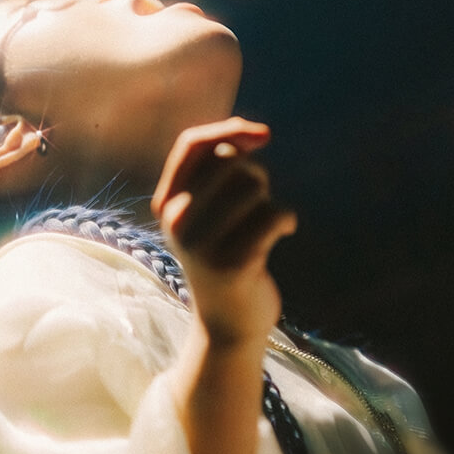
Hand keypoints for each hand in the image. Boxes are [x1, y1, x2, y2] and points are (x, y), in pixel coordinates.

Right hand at [151, 117, 295, 348]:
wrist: (228, 323)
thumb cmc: (226, 252)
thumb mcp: (208, 210)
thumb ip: (220, 169)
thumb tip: (254, 134)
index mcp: (166, 203)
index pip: (192, 144)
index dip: (229, 130)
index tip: (264, 136)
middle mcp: (176, 221)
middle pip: (230, 162)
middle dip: (255, 174)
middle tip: (257, 205)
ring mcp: (202, 244)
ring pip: (254, 186)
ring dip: (270, 201)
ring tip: (264, 225)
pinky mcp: (233, 263)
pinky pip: (274, 214)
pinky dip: (287, 219)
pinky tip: (283, 234)